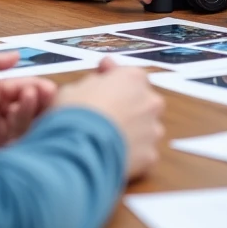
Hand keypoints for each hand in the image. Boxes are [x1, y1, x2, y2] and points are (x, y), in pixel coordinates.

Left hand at [0, 52, 57, 149]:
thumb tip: (17, 55)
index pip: (24, 90)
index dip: (37, 89)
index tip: (49, 89)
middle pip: (25, 109)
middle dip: (30, 102)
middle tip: (30, 95)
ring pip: (19, 125)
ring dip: (13, 114)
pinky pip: (10, 142)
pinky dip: (9, 132)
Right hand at [55, 59, 163, 179]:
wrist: (82, 151)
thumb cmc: (77, 116)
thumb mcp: (74, 89)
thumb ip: (92, 84)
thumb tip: (93, 85)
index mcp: (132, 79)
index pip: (129, 73)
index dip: (114, 77)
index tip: (105, 78)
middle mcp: (149, 101)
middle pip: (142, 99)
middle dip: (127, 103)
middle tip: (107, 110)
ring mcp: (152, 128)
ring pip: (146, 126)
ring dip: (132, 129)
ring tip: (110, 135)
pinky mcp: (150, 154)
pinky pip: (142, 150)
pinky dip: (131, 151)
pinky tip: (114, 152)